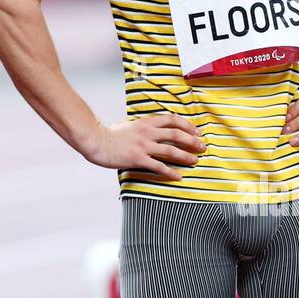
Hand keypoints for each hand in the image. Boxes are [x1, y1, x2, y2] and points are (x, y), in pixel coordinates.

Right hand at [86, 114, 205, 179]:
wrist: (96, 140)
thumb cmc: (109, 133)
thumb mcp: (128, 124)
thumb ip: (142, 127)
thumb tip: (150, 128)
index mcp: (146, 122)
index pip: (172, 120)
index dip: (187, 125)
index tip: (196, 131)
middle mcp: (148, 133)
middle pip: (177, 134)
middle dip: (192, 141)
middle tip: (203, 147)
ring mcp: (143, 146)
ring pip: (171, 150)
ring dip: (186, 156)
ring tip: (195, 161)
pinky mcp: (138, 159)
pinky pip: (158, 166)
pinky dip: (170, 172)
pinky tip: (178, 177)